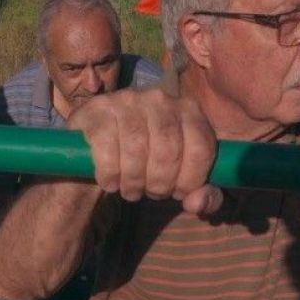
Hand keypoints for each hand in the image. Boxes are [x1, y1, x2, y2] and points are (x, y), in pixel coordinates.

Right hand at [67, 88, 220, 215]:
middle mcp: (157, 97)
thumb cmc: (146, 165)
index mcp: (187, 108)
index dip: (191, 178)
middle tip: (151, 193)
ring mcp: (124, 100)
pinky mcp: (95, 110)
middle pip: (168, 150)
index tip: (178, 192)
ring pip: (137, 149)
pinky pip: (107, 148)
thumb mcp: (181, 181)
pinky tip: (109, 182)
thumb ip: (204, 196)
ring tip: (130, 190)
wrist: (97, 150)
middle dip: (160, 183)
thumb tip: (197, 202)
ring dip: (133, 181)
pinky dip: (109, 173)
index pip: (201, 146)